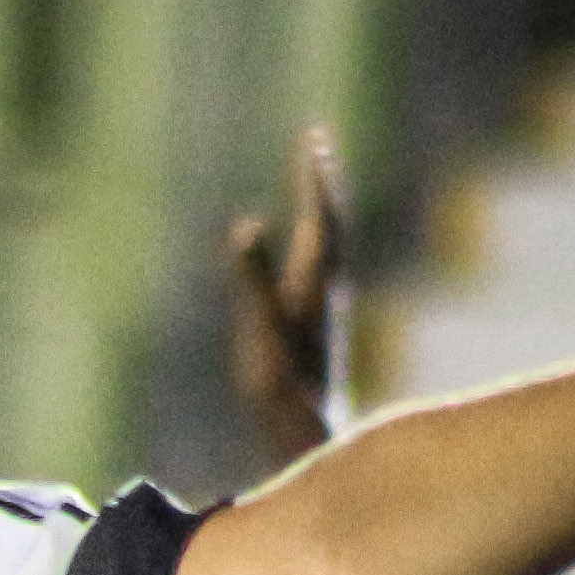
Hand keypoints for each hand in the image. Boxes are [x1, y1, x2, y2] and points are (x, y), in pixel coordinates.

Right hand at [224, 121, 349, 469]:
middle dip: (320, 183)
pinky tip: (305, 251)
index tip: (314, 137)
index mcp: (316, 281)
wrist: (309, 437)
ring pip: (326, 247)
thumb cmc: (284, 388)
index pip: (320, 217)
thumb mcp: (262, 329)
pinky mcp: (314, 327)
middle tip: (314, 143)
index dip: (316, 177)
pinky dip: (310, 244)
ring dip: (318, 211)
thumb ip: (254, 277)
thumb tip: (245, 225)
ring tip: (314, 184)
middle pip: (329, 224)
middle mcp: (326, 289)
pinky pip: (316, 269)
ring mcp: (322, 308)